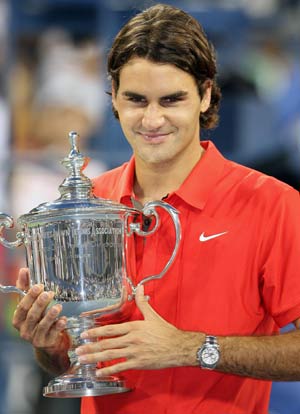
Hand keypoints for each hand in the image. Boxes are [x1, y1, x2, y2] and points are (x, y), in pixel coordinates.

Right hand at [12, 268, 68, 354]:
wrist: (46, 339)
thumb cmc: (37, 317)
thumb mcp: (31, 303)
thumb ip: (25, 287)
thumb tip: (24, 270)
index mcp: (18, 319)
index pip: (22, 307)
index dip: (30, 296)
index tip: (40, 286)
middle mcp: (24, 330)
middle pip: (32, 316)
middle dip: (40, 304)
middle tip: (49, 293)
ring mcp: (35, 338)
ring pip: (42, 326)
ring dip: (50, 315)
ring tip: (58, 306)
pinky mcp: (46, 343)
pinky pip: (52, 334)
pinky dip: (58, 326)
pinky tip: (63, 319)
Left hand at [75, 285, 202, 375]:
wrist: (178, 347)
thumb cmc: (166, 332)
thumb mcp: (152, 315)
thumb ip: (142, 302)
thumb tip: (139, 287)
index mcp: (133, 327)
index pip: (110, 329)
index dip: (95, 332)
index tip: (85, 334)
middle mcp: (131, 339)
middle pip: (106, 343)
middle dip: (90, 347)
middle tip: (77, 350)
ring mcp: (134, 352)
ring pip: (110, 355)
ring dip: (94, 357)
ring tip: (83, 360)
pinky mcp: (138, 363)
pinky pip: (120, 366)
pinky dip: (108, 370)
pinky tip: (98, 372)